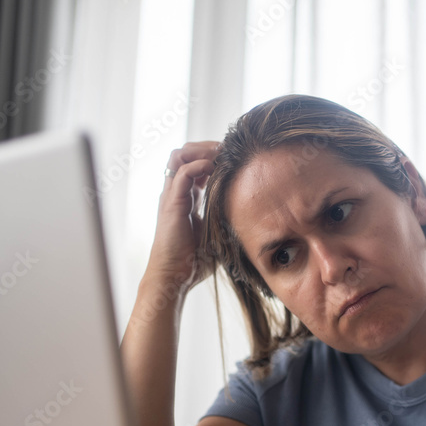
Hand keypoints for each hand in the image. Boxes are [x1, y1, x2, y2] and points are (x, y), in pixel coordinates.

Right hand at [146, 140, 221, 293]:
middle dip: (208, 147)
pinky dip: (200, 165)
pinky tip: (217, 171)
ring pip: (181, 156)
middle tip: (231, 151)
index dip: (214, 158)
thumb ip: (227, 222)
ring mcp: (172, 196)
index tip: (235, 160)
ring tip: (222, 156)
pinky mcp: (172, 203)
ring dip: (202, 151)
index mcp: (186, 199)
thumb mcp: (217, 235)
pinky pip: (184, 173)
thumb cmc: (194, 263)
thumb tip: (253, 221)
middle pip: (186, 153)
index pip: (196, 165)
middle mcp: (176, 193)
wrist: (173, 278)